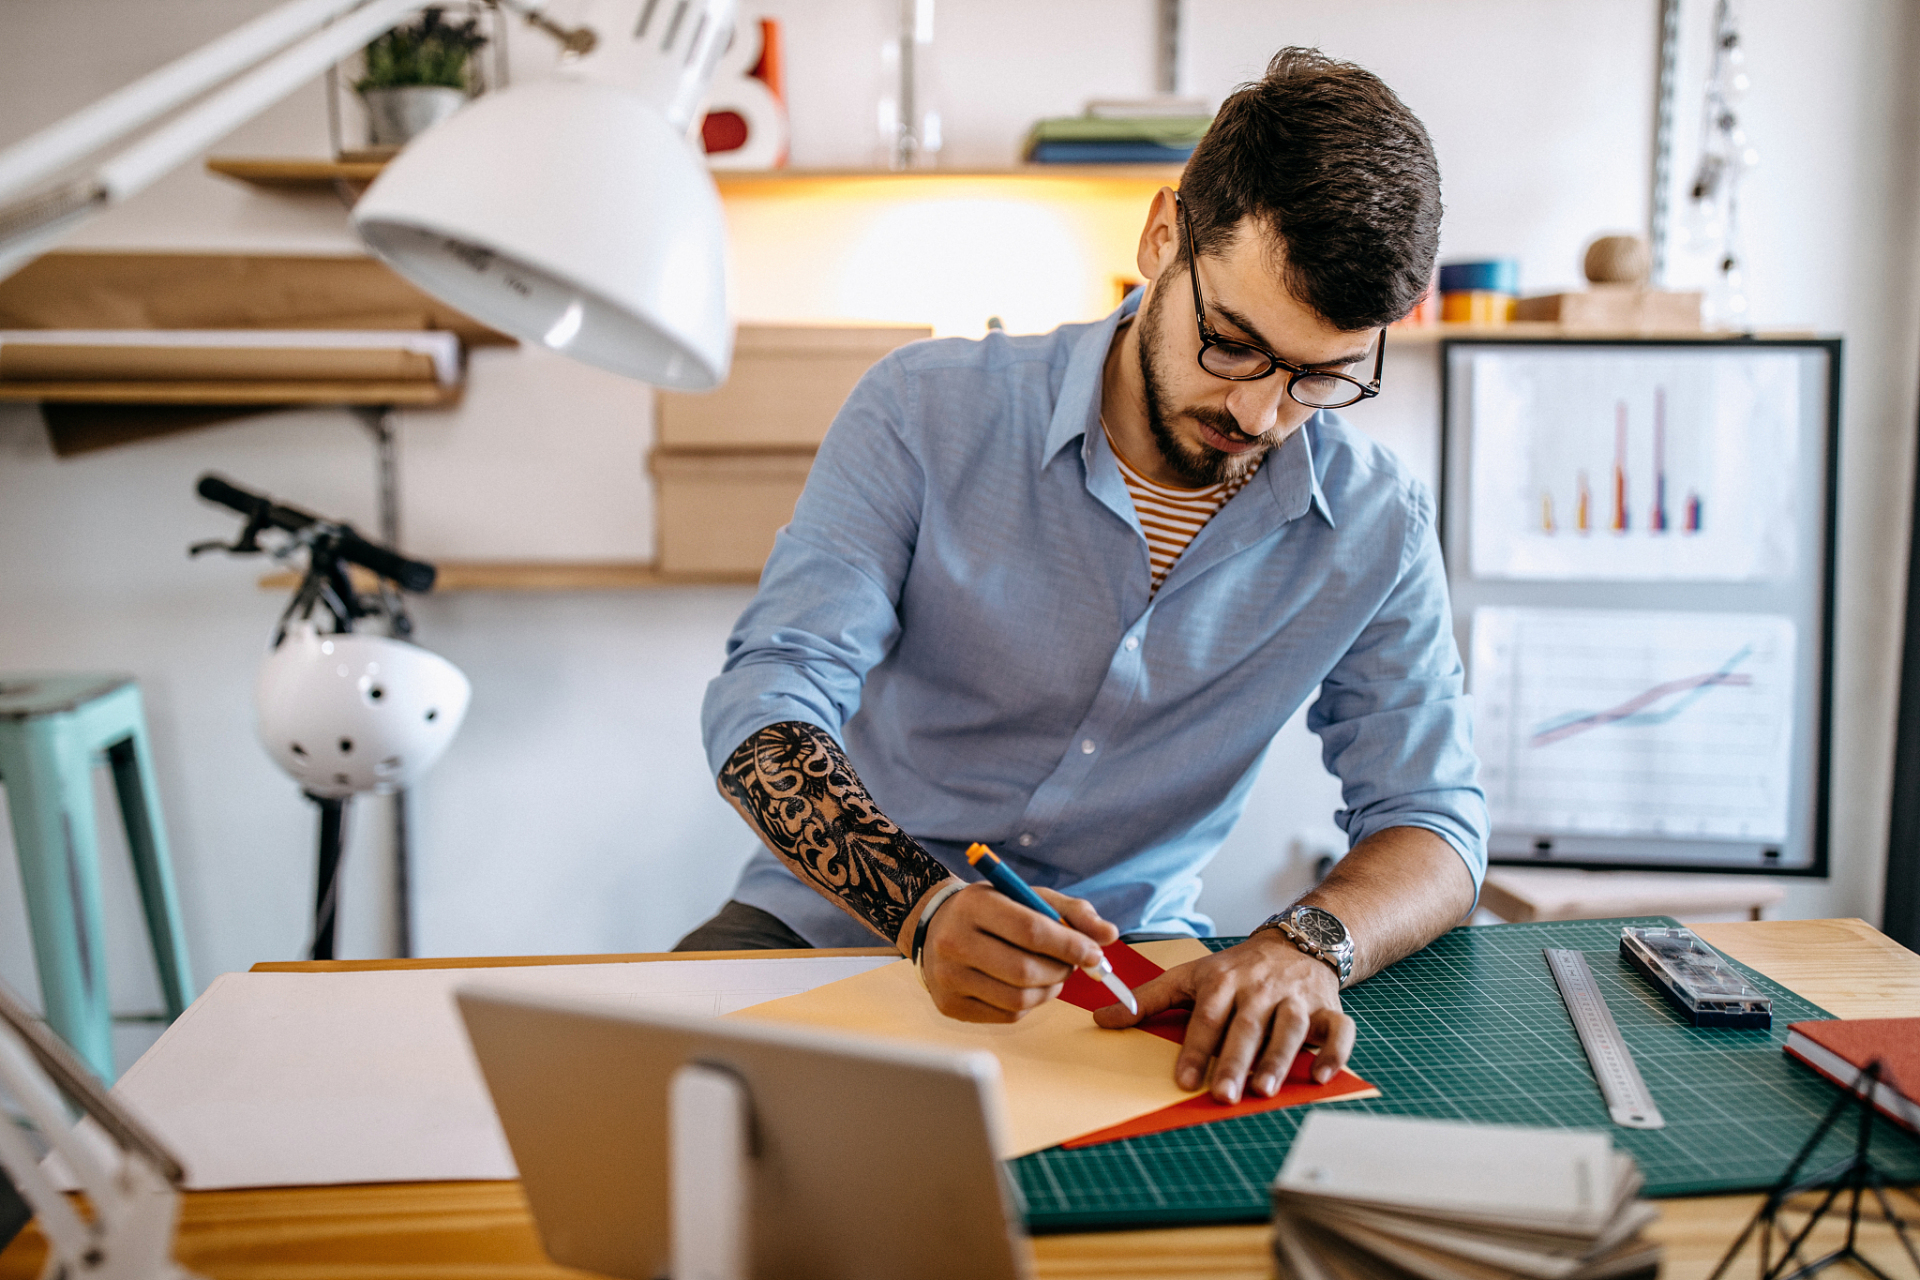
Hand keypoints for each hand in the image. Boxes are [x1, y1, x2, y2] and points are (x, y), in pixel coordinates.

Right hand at [917, 881, 1118, 1022]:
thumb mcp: (1028, 896)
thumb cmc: (992, 910)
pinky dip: (1029, 1004)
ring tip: (1052, 974)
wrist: (936, 925)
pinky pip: (1007, 1015)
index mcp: (974, 905)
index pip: (1031, 931)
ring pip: (1019, 999)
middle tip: (1072, 964)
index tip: (1094, 953)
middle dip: (1061, 970)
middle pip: (1025, 971)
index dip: (1069, 945)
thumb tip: (1108, 935)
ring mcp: (948, 977)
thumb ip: (1072, 911)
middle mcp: (954, 941)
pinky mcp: (950, 1006)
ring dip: (1049, 990)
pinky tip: (1027, 986)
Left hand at [1094, 930, 1355, 1103]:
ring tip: (1264, 1089)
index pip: (1207, 1016)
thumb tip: (1101, 1019)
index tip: (1183, 1079)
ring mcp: (1295, 998)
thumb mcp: (1190, 975)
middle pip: (1246, 1026)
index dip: (1195, 1048)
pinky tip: (1321, 1076)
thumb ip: (1148, 999)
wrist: (1297, 941)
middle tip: (1223, 1094)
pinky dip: (1334, 1052)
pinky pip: (1338, 1030)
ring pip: (1289, 1028)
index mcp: (1223, 981)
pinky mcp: (1327, 1008)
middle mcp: (1259, 989)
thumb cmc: (1236, 968)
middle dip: (1234, 1061)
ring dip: (1278, 1058)